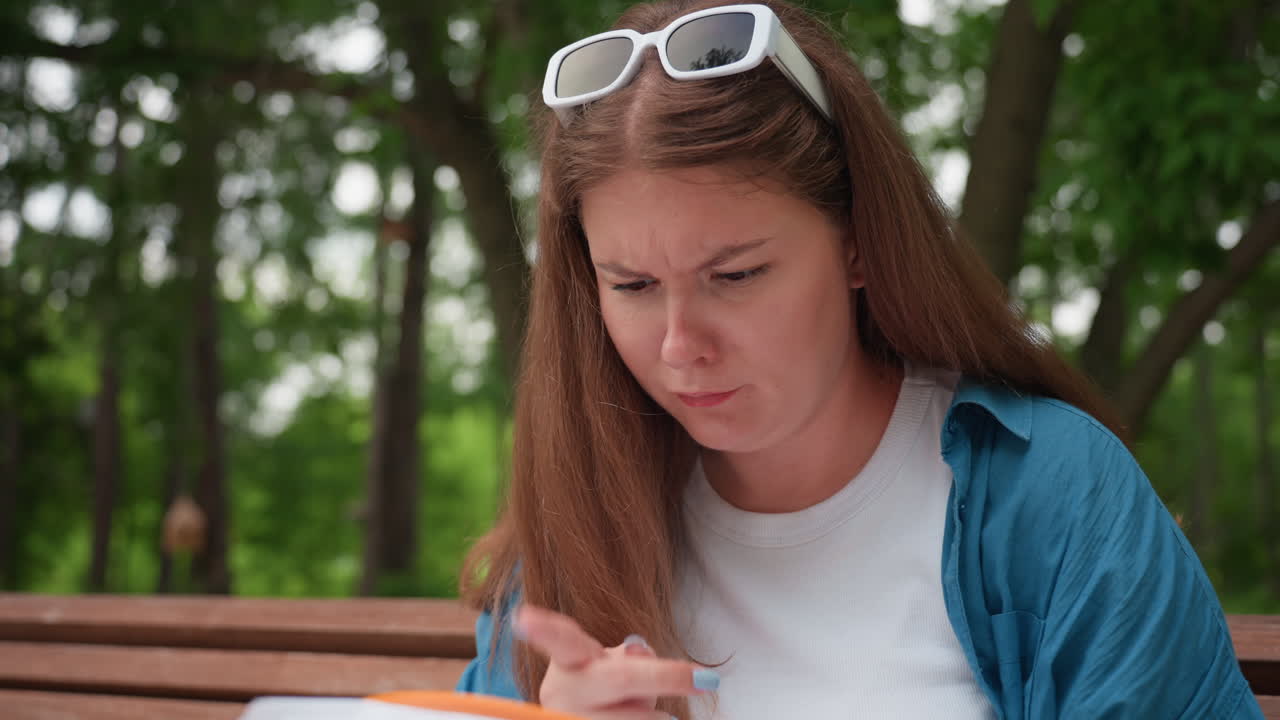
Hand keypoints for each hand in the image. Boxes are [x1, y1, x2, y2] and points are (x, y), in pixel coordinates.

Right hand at [513, 604, 718, 719]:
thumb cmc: (606, 691)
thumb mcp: (612, 666)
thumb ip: (628, 657)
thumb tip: (640, 652)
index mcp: (569, 661)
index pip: (559, 638)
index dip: (541, 627)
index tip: (523, 617)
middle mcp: (563, 692)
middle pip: (619, 678)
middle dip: (665, 677)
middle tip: (707, 680)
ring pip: (633, 719)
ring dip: (657, 716)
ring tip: (654, 715)